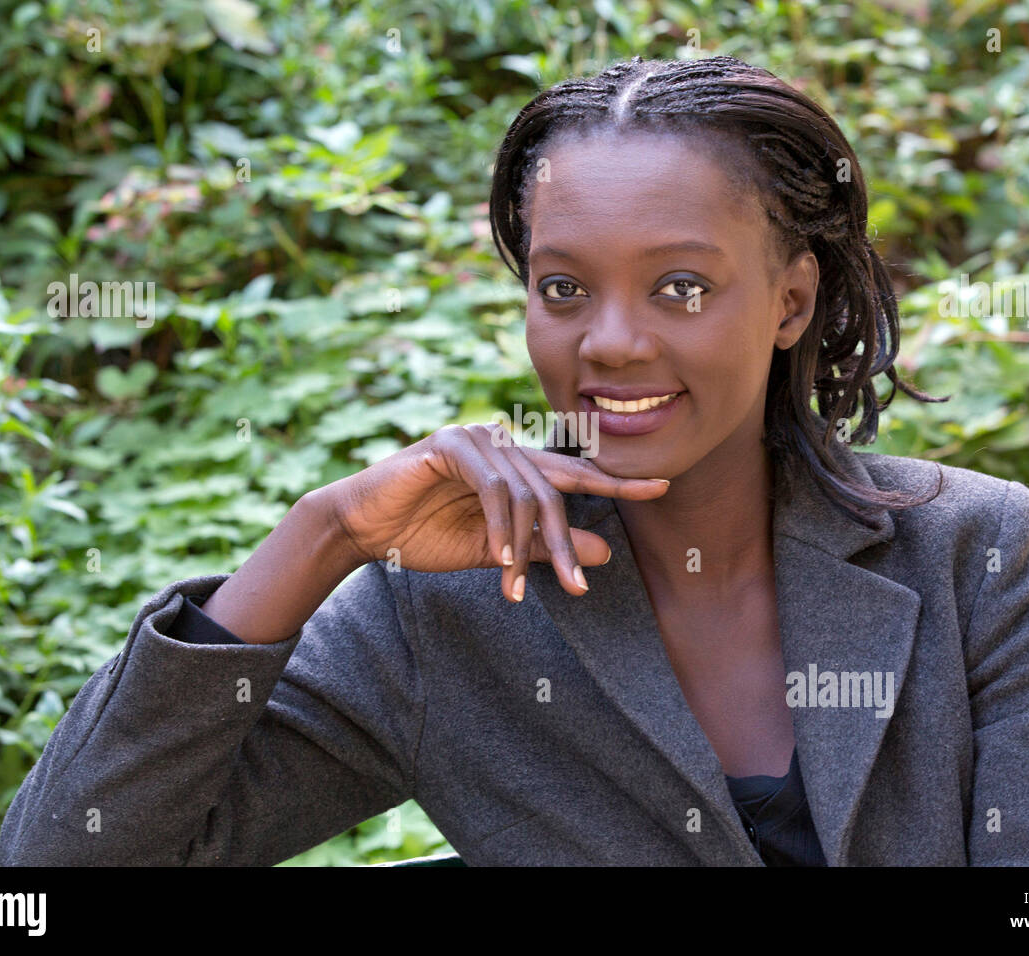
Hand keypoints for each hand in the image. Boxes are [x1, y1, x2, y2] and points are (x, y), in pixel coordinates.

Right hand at [327, 422, 669, 600]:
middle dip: (566, 543)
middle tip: (578, 589)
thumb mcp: (498, 551)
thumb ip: (547, 548)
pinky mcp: (451, 444)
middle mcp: (503, 445)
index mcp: (517, 467)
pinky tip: (496, 558)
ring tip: (516, 586)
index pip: (576, 473)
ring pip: (526, 494)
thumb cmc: (426, 535)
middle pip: (555, 490)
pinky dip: (498, 526)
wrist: (364, 528)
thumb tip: (605, 556)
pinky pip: (493, 487)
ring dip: (524, 546)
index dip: (619, 481)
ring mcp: (477, 439)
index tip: (664, 487)